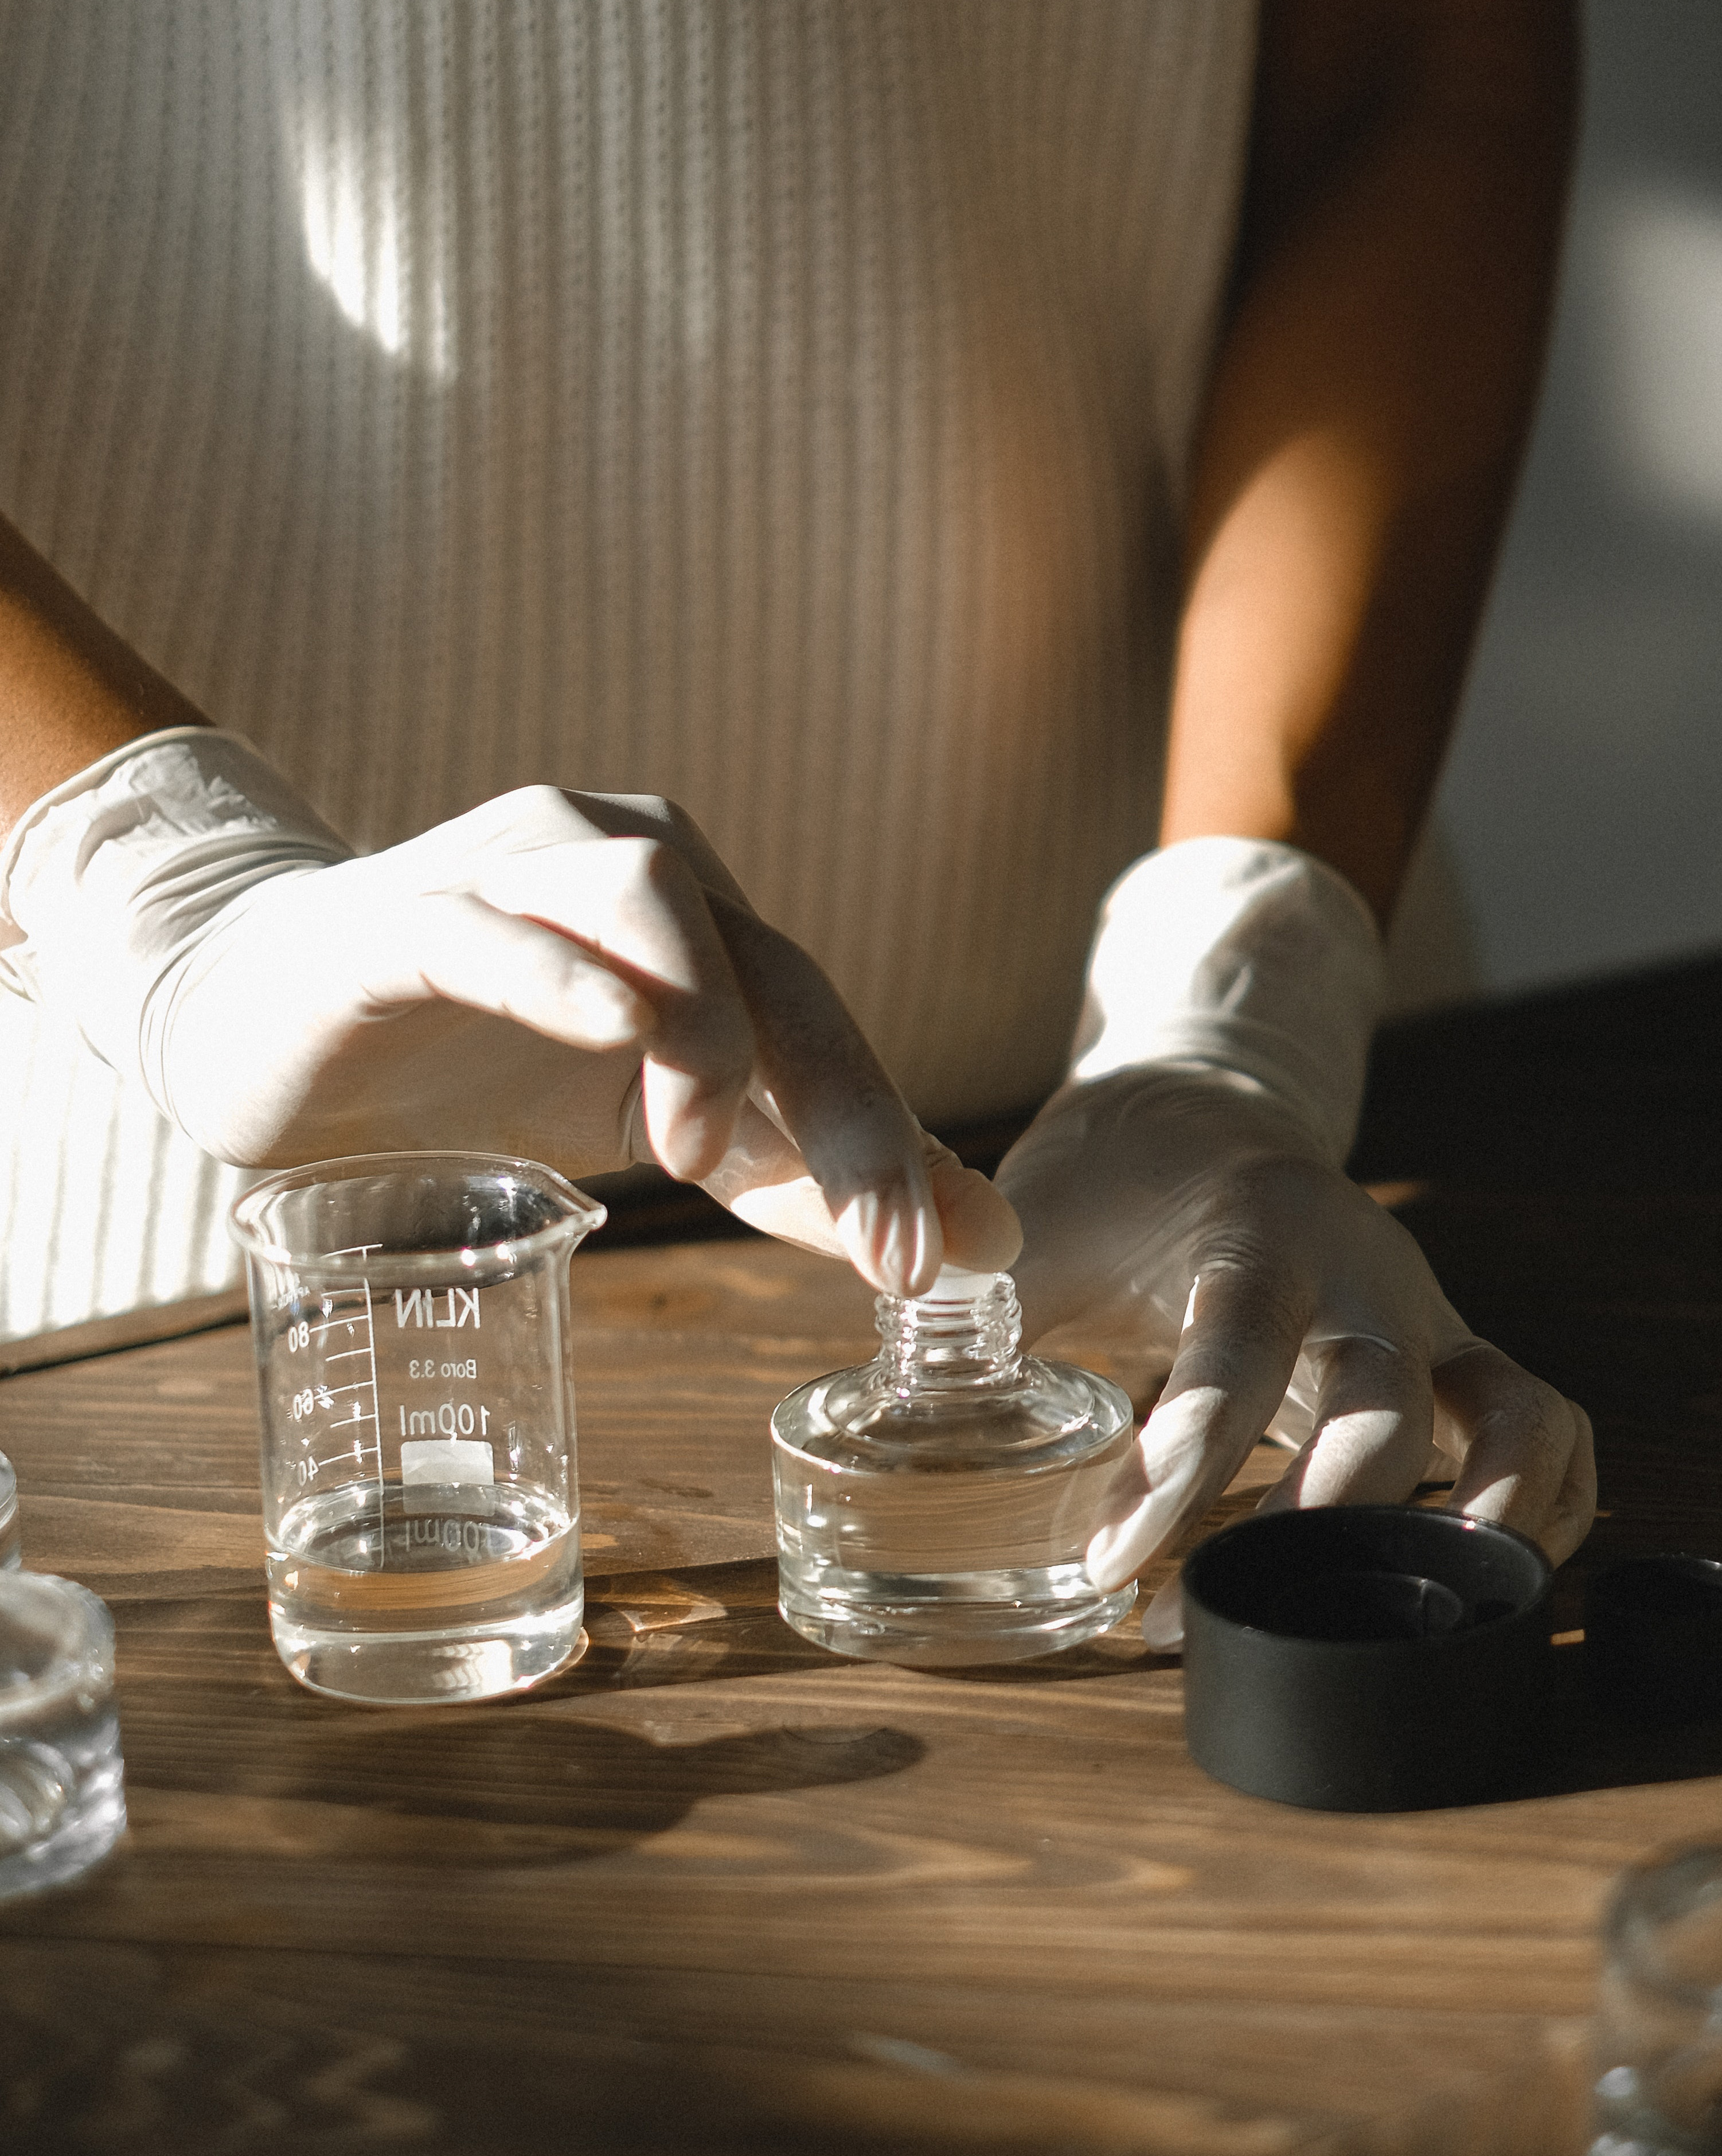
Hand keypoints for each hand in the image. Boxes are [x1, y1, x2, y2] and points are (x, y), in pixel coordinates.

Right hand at [3, 732, 1016, 1292]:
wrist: (273, 1034)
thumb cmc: (484, 1075)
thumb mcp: (671, 1139)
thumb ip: (812, 1185)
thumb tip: (990, 1245)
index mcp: (705, 922)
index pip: (823, 1020)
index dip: (887, 1139)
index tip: (930, 1265)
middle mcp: (628, 866)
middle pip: (771, 965)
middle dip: (841, 1107)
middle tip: (874, 1237)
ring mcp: (513, 875)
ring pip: (651, 901)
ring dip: (705, 1030)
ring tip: (694, 1156)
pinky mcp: (400, 915)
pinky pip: (487, 924)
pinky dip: (557, 972)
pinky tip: (612, 1030)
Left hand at [998, 1066, 1595, 1648]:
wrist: (1205, 1110)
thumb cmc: (1110, 1183)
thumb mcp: (1038, 1228)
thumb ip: (977, 1314)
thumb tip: (897, 1418)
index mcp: (1258, 1224)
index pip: (1238, 1341)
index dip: (1185, 1460)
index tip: (1112, 1561)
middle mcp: (1364, 1268)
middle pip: (1385, 1397)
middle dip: (1312, 1524)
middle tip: (1202, 1622)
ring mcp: (1424, 1315)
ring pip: (1509, 1410)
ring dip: (1477, 1522)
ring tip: (1401, 1627)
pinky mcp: (1453, 1359)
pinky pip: (1543, 1425)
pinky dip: (1539, 1506)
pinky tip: (1468, 1585)